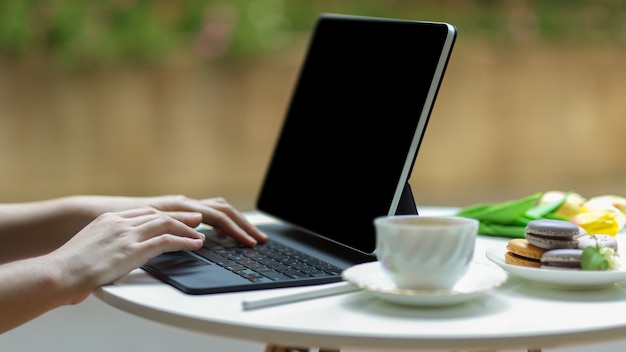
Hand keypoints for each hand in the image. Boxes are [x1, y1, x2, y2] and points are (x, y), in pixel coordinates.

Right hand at [50, 208, 205, 303]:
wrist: (58, 273)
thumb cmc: (67, 270)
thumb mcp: (88, 251)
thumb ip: (104, 251)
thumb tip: (111, 265)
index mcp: (107, 220)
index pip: (142, 213)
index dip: (161, 216)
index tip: (173, 219)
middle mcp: (119, 223)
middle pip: (157, 215)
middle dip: (180, 218)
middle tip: (196, 222)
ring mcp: (127, 234)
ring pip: (166, 223)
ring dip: (187, 229)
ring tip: (199, 236)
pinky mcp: (134, 248)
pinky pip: (167, 240)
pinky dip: (185, 241)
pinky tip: (195, 245)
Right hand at [76, 195, 267, 245]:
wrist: (75, 245)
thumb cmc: (108, 243)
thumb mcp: (144, 233)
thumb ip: (165, 233)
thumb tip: (188, 239)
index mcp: (170, 208)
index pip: (211, 209)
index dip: (234, 221)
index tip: (251, 233)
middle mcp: (167, 209)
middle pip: (215, 208)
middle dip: (241, 222)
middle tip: (258, 237)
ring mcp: (154, 221)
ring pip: (201, 217)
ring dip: (227, 230)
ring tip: (245, 242)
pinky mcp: (140, 240)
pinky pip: (171, 236)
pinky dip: (190, 239)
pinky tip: (203, 245)